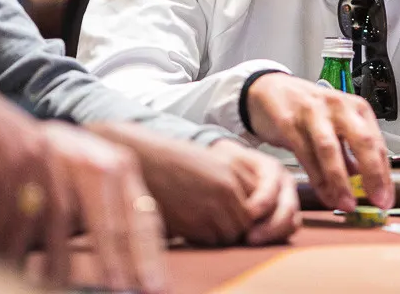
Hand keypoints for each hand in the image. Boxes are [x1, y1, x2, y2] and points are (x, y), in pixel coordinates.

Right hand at [0, 74, 166, 292]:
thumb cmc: (40, 159)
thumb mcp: (80, 176)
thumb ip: (105, 210)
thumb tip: (129, 265)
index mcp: (115, 164)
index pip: (138, 214)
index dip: (145, 255)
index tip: (153, 288)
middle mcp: (91, 157)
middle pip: (109, 222)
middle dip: (116, 265)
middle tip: (121, 293)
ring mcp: (57, 157)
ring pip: (61, 223)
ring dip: (58, 262)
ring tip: (55, 290)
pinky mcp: (18, 159)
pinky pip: (20, 215)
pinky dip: (14, 246)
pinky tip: (12, 267)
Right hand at [87, 123, 299, 245]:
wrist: (142, 159)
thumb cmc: (172, 160)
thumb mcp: (210, 163)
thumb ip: (232, 181)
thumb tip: (249, 209)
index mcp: (233, 170)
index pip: (257, 203)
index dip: (249, 214)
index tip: (236, 216)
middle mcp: (227, 188)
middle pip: (247, 222)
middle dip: (237, 228)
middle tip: (217, 225)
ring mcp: (212, 206)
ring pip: (231, 235)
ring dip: (221, 236)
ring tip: (202, 225)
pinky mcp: (195, 221)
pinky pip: (210, 241)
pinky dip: (204, 240)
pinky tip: (191, 228)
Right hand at [245, 73, 393, 211]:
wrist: (269, 90)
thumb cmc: (307, 111)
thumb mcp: (335, 126)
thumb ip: (349, 155)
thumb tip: (366, 185)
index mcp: (356, 108)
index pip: (377, 143)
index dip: (384, 175)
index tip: (386, 200)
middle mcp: (339, 106)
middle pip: (362, 141)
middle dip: (373, 174)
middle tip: (377, 201)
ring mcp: (313, 112)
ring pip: (331, 149)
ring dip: (341, 182)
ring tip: (347, 204)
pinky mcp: (289, 122)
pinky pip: (305, 155)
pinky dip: (316, 179)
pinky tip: (324, 195)